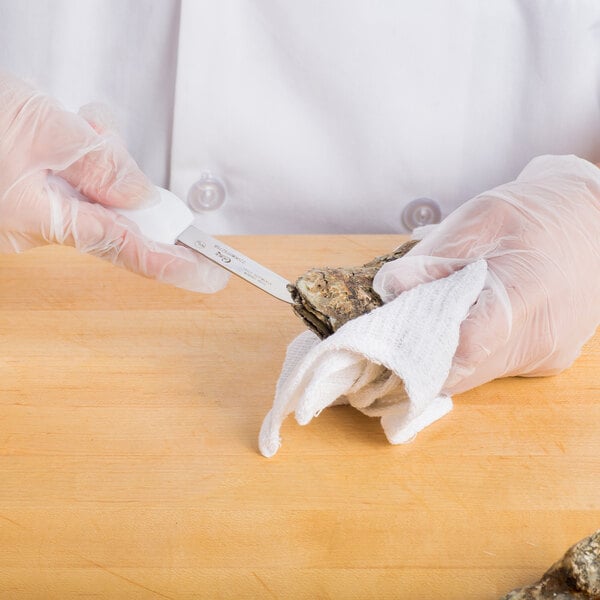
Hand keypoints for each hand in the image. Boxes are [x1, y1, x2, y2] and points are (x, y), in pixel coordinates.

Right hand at [0, 72, 228, 292]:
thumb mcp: (46, 132)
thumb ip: (103, 169)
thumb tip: (144, 198)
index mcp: (47, 219)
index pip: (128, 250)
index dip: (174, 264)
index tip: (210, 277)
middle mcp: (40, 226)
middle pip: (113, 213)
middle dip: (120, 178)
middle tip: (100, 136)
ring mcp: (30, 213)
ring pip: (94, 192)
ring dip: (95, 156)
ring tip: (68, 122)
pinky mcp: (25, 197)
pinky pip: (72, 183)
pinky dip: (76, 155)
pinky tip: (61, 129)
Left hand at [373, 155, 599, 393]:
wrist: (595, 220)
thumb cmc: (537, 213)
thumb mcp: (481, 218)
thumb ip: (434, 258)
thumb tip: (389, 289)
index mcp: (528, 294)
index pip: (463, 346)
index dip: (416, 345)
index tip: (384, 333)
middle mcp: (541, 339)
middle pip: (461, 372)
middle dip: (419, 358)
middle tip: (392, 332)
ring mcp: (546, 355)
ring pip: (473, 376)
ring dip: (442, 357)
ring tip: (425, 322)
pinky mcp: (547, 361)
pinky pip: (492, 368)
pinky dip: (467, 354)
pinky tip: (461, 324)